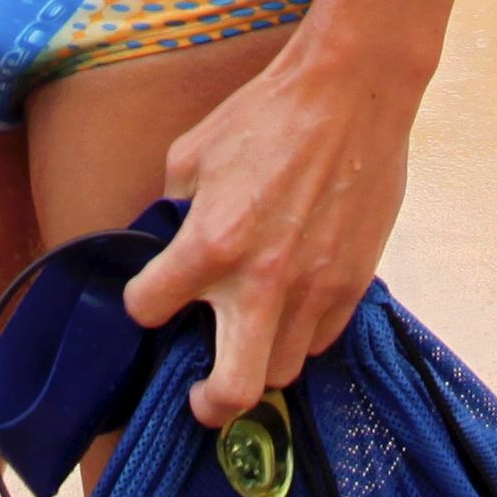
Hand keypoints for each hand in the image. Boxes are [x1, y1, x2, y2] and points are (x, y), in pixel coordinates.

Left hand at [118, 35, 420, 427]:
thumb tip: (170, 237)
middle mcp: (262, 281)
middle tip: (201, 392)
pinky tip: (292, 306)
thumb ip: (175, 206)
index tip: (152, 297)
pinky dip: (300, 335)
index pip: (148, 309)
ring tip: (252, 336)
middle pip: (231, 393)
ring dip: (259, 362)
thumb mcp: (194, 151)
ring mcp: (313, 289)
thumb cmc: (270, 113)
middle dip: (207, 404)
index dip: (142, 303)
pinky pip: (321, 340)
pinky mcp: (353, 284)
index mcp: (210, 243)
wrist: (354, 92)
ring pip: (281, 373)